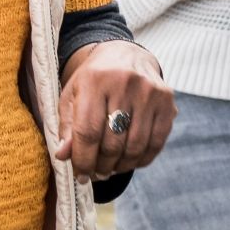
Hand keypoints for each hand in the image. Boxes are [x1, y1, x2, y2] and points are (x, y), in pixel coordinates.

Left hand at [56, 40, 174, 178]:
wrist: (125, 55)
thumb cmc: (93, 81)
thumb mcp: (72, 96)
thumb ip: (66, 126)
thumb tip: (63, 155)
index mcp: (95, 80)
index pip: (87, 132)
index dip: (83, 160)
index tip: (80, 175)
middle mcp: (124, 83)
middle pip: (112, 143)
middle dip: (101, 166)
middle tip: (96, 173)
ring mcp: (149, 92)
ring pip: (135, 147)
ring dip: (121, 166)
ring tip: (111, 169)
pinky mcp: (166, 101)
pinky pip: (156, 142)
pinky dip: (141, 159)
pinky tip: (129, 161)